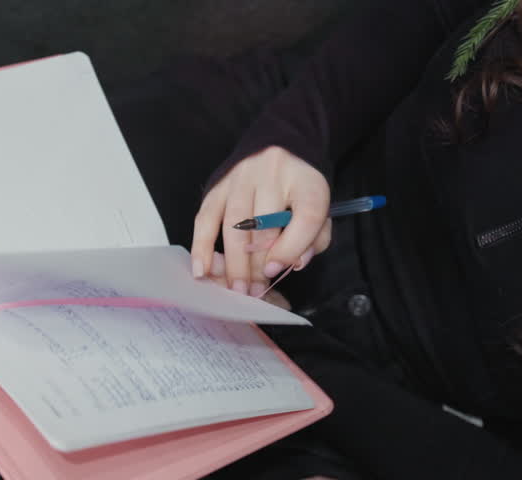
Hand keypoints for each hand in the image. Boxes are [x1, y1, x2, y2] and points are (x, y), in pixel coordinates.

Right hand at [191, 146, 331, 294]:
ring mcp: (241, 178)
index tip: (276, 272)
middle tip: (252, 292)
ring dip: (232, 262)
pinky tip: (201, 269)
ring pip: (233, 225)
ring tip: (235, 287)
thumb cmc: (299, 189)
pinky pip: (205, 217)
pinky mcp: (218, 184)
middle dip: (256, 265)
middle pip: (263, 224)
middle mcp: (273, 175)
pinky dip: (202, 246)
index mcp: (307, 181)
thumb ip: (313, 239)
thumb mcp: (320, 210)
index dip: (291, 248)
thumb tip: (292, 265)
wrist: (281, 146)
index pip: (304, 216)